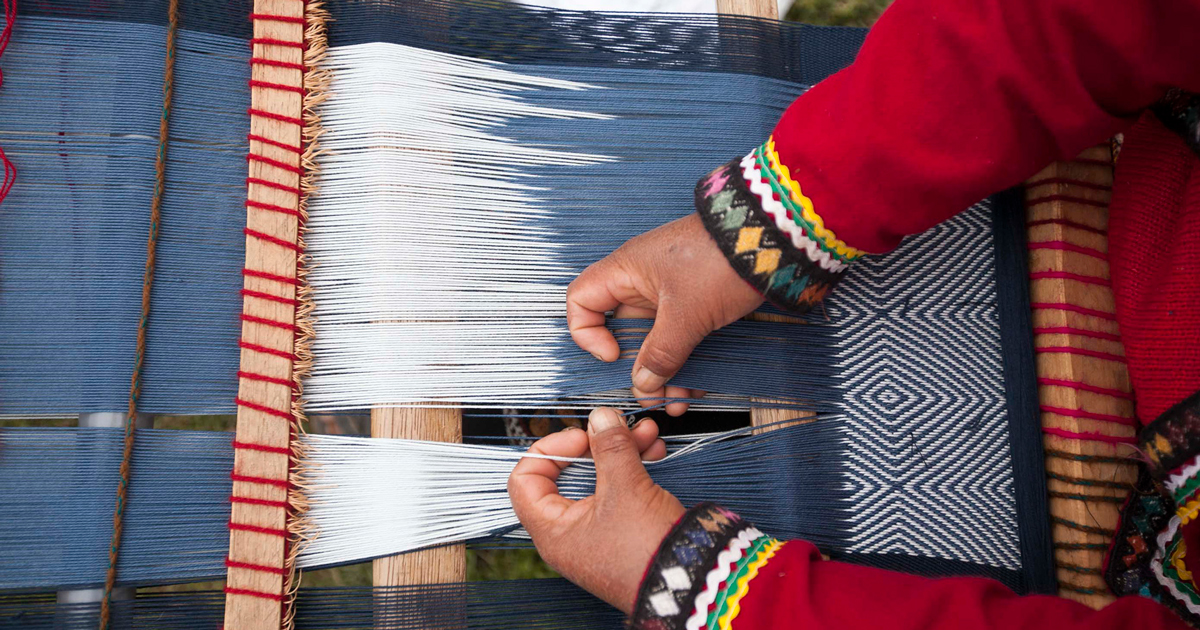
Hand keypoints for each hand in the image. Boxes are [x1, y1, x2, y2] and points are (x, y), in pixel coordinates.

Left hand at [508, 408, 685, 612]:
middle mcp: (570, 534)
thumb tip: (599, 418)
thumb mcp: (626, 489)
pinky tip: (653, 451)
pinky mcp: (622, 531)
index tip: (580, 437)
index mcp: (553, 530)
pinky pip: (619, 493)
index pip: (526, 480)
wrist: (693, 582)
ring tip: (646, 433)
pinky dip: (633, 470)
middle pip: (567, 475)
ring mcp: (597, 533)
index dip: (550, 450)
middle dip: (596, 445)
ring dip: (620, 452)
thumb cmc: (649, 552)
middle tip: (617, 428)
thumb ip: (609, 447)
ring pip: (598, 480)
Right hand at [566, 213, 763, 414]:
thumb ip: (661, 352)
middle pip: (623, 331)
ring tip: (678, 402)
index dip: (588, 333)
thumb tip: (643, 383)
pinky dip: (686, 362)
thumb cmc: (722, 261)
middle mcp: (643, 280)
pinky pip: (681, 337)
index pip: (582, 300)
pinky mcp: (697, 301)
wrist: (774, 240)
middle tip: (652, 395)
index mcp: (626, 270)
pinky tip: (697, 387)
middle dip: (637, 368)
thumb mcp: (687, 314)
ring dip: (664, 373)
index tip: (614, 356)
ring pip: (655, 340)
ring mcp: (671, 291)